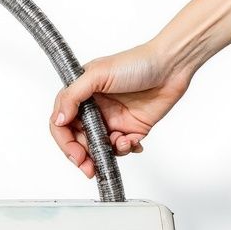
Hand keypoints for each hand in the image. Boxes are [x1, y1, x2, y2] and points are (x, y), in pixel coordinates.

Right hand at [49, 41, 192, 177]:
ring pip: (99, 148)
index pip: (61, 123)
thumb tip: (58, 120)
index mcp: (81, 95)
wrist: (172, 67)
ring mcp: (112, 120)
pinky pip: (122, 148)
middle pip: (77, 141)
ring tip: (120, 143)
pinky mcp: (131, 129)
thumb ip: (72, 96)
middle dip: (82, 156)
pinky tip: (132, 140)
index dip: (65, 141)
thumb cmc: (136, 62)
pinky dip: (126, 149)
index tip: (75, 154)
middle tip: (88, 167)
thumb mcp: (97, 74)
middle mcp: (94, 109)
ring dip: (106, 152)